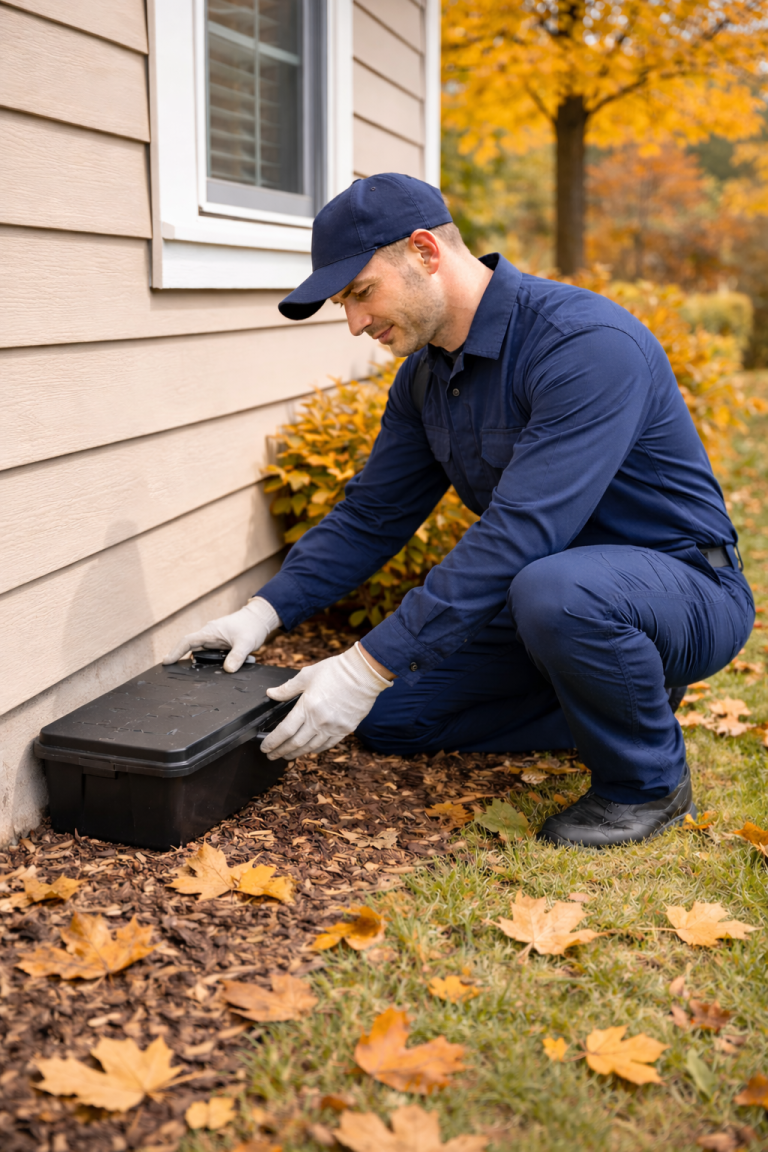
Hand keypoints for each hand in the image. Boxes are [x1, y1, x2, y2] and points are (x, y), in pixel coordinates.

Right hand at [162, 597, 280, 672]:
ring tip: (206, 674)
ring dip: (208, 665)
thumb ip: (237, 656)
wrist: (260, 619)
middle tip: (179, 677)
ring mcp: (214, 641)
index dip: (175, 651)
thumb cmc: (251, 626)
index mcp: (210, 632)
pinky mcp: (220, 645)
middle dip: (186, 662)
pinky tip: (231, 667)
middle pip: (192, 650)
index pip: (187, 641)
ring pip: (204, 655)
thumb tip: (228, 670)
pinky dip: (219, 663)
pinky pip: (214, 656)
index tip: (166, 662)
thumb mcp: (245, 643)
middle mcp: (209, 636)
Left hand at [260, 643, 392, 759]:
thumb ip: (287, 688)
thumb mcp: (307, 675)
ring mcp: (333, 727)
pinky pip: (327, 745)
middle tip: (272, 755)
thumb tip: (271, 694)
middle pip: (296, 743)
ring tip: (287, 756)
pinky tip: (309, 750)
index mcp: (307, 706)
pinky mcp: (345, 729)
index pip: (285, 731)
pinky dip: (316, 750)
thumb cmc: (336, 671)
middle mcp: (319, 721)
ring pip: (311, 747)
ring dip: (297, 754)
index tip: (265, 747)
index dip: (273, 742)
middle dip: (281, 751)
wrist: (364, 673)